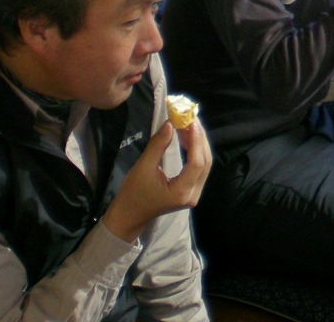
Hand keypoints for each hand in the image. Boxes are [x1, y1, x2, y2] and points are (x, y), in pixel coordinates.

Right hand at [100, 118, 211, 243]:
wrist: (128, 216)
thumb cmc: (132, 194)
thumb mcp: (142, 168)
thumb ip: (158, 145)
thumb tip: (170, 123)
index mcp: (182, 192)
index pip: (197, 163)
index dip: (196, 140)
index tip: (191, 122)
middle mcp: (193, 194)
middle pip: (205, 161)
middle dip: (199, 138)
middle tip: (191, 118)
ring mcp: (194, 193)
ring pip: (204, 163)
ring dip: (199, 143)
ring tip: (189, 124)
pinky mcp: (191, 190)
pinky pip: (199, 167)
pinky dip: (196, 151)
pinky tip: (188, 138)